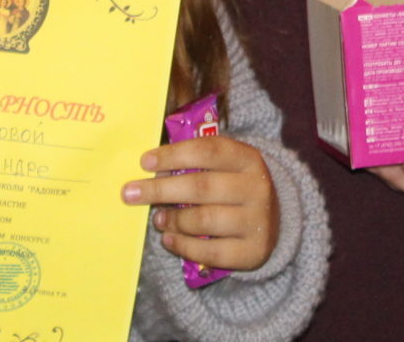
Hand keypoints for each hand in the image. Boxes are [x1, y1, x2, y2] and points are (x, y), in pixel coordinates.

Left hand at [123, 136, 278, 271]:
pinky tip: (169, 239)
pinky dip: (183, 245)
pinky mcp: (252, 251)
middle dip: (161, 190)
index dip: (174, 155)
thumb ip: (196, 163)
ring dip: (172, 219)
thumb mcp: (226, 167)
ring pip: (204, 220)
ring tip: (156, 219)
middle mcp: (257, 187)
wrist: (273, 221)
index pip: (208, 151)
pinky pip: (210, 251)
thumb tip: (150, 169)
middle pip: (201, 187)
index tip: (144, 162)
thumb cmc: (234, 187)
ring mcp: (257, 221)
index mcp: (248, 159)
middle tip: (130, 193)